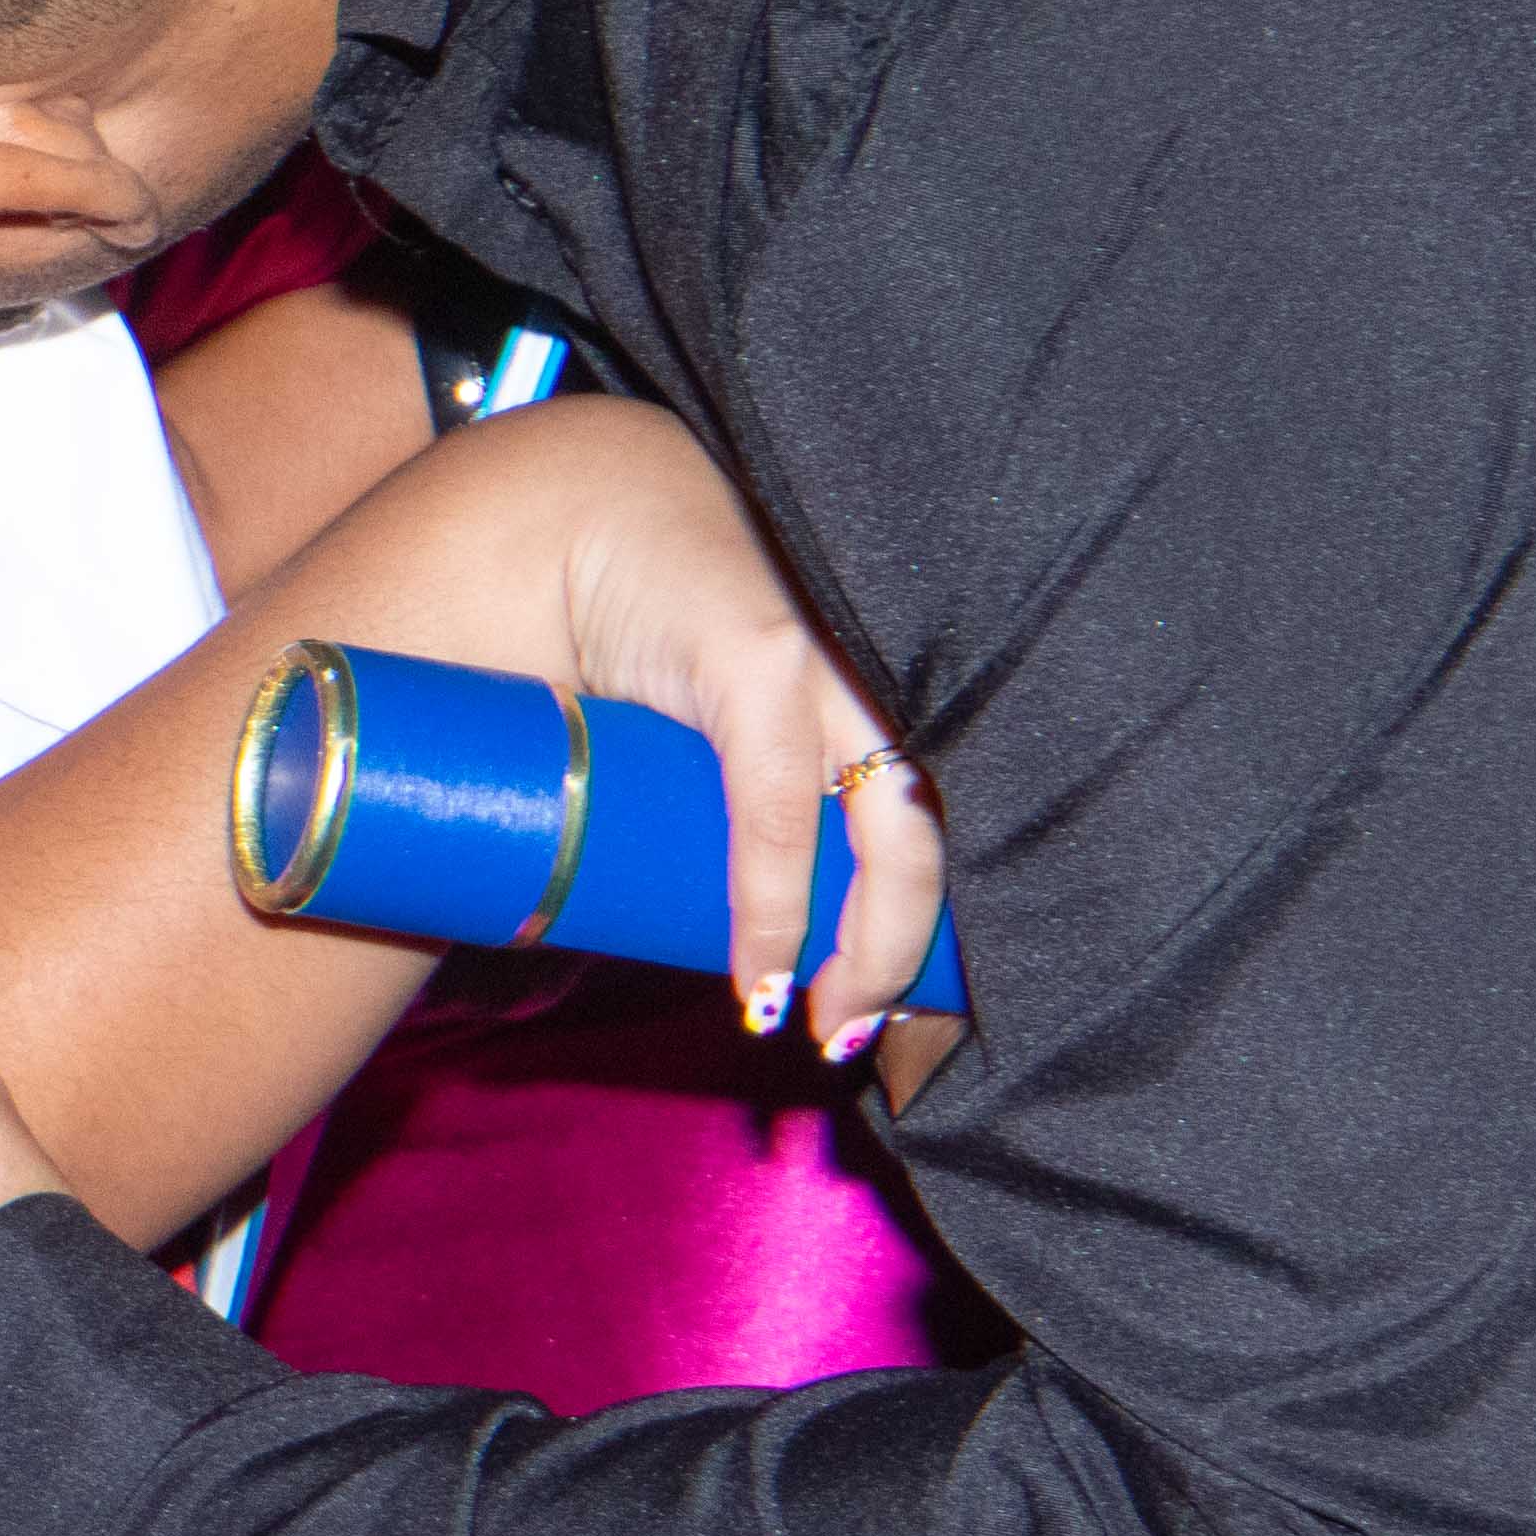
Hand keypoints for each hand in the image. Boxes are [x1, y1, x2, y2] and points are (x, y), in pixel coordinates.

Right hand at [498, 404, 953, 1055]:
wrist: (581, 506)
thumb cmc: (660, 630)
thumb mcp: (734, 713)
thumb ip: (774, 787)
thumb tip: (786, 928)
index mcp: (896, 682)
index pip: (954, 817)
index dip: (935, 922)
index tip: (902, 1013)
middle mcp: (887, 666)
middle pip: (944, 834)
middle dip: (910, 950)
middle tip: (859, 1029)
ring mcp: (831, 658)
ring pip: (897, 830)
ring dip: (868, 948)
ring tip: (821, 1021)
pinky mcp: (758, 655)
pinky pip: (782, 807)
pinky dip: (772, 905)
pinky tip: (760, 974)